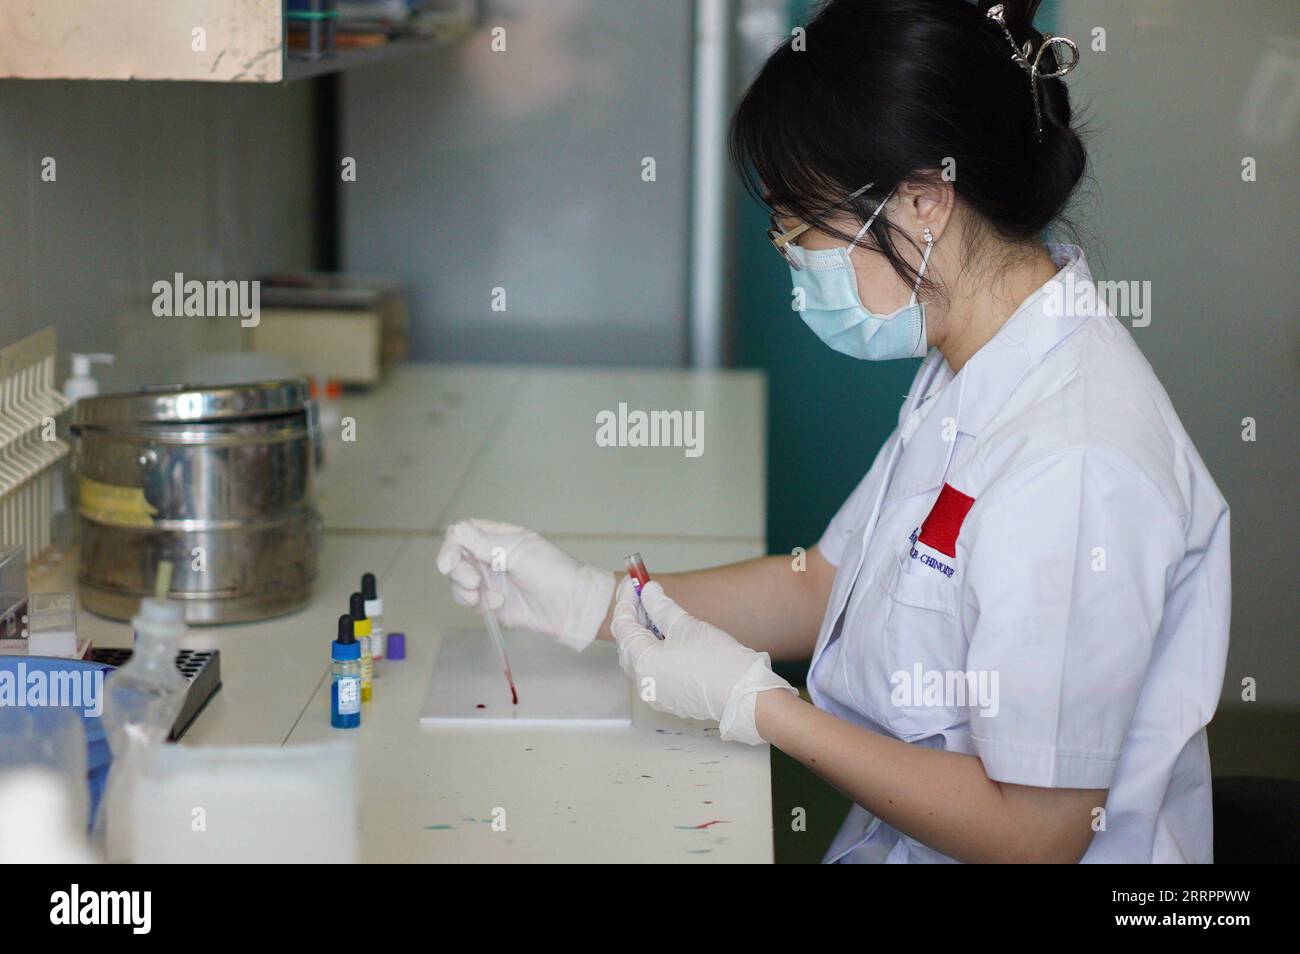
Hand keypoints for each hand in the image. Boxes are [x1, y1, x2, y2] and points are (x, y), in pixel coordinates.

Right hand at [436, 518, 615, 650]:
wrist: (570, 605)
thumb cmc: (550, 570)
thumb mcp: (518, 551)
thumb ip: (484, 543)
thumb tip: (455, 530)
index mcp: (498, 536)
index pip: (462, 533)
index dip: (451, 545)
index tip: (449, 562)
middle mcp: (489, 556)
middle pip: (454, 558)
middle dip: (457, 570)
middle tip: (474, 581)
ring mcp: (489, 580)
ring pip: (458, 582)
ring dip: (463, 589)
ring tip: (480, 595)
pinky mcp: (491, 602)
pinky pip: (471, 601)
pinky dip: (479, 603)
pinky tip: (498, 604)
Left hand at [609, 578, 793, 744]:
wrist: (742, 694)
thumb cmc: (716, 661)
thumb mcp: (685, 625)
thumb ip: (661, 607)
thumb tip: (648, 592)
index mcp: (642, 662)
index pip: (622, 625)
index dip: (626, 600)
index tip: (633, 582)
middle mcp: (642, 682)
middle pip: (627, 643)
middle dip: (634, 616)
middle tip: (643, 594)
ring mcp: (655, 693)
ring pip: (639, 658)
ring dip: (643, 634)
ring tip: (655, 613)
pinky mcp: (669, 698)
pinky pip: (652, 670)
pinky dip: (654, 651)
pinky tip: (666, 637)